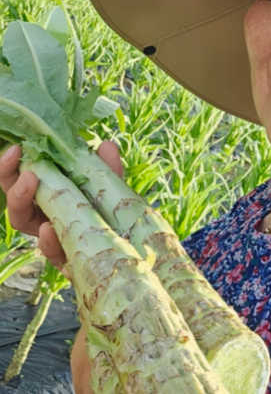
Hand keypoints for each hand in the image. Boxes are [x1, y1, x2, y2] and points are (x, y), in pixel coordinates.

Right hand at [0, 141, 123, 268]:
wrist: (125, 243)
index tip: (15, 148)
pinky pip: (50, 252)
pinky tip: (49, 229)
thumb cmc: (108, 211)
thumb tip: (107, 145)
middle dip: (11, 181)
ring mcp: (49, 237)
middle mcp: (41, 214)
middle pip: (13, 197)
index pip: (19, 177)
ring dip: (21, 201)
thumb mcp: (109, 186)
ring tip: (30, 183)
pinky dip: (48, 241)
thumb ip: (106, 168)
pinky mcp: (63, 258)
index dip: (10, 165)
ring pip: (21, 221)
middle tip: (25, 170)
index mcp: (46, 193)